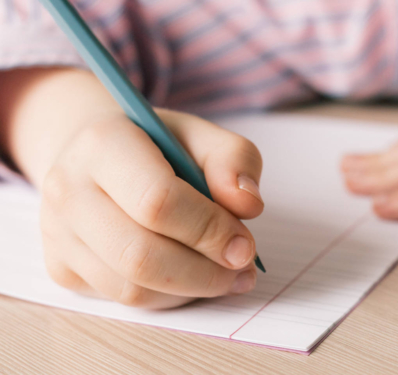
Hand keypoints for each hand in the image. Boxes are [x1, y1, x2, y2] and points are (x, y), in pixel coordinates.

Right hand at [40, 108, 263, 308]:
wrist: (96, 155)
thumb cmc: (157, 146)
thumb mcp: (202, 135)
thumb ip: (235, 159)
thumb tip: (248, 205)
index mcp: (103, 143)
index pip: (157, 201)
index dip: (209, 230)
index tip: (246, 245)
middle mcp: (68, 188)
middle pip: (140, 256)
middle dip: (204, 272)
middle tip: (243, 269)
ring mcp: (57, 232)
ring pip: (130, 288)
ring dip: (191, 290)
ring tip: (226, 275)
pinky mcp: (61, 267)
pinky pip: (122, 301)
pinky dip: (168, 297)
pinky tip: (191, 277)